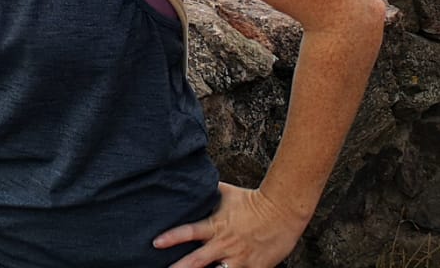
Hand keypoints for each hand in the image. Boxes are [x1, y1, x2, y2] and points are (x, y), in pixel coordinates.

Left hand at [154, 182, 308, 267]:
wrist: (283, 211)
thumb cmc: (254, 200)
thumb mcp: (226, 192)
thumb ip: (208, 192)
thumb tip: (191, 180)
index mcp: (216, 226)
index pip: (188, 232)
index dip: (171, 238)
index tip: (156, 243)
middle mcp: (225, 244)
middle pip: (197, 261)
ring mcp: (240, 259)